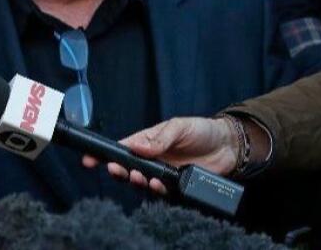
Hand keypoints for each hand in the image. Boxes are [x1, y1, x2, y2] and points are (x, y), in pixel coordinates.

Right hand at [81, 117, 236, 194]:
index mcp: (147, 142)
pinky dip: (157, 192)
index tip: (90, 160)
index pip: (121, 149)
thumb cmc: (202, 131)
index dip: (104, 155)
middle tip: (117, 171)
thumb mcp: (178, 127)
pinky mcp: (177, 186)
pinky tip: (158, 186)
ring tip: (141, 178)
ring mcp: (164, 174)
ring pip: (143, 183)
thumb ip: (159, 138)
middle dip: (119, 172)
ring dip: (138, 182)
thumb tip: (137, 147)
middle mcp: (152, 160)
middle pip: (128, 169)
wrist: (229, 146)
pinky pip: (163, 193)